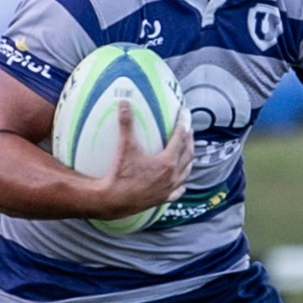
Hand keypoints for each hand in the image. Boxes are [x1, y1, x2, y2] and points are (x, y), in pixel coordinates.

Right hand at [93, 101, 193, 219]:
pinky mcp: (163, 199)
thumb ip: (126, 124)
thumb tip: (124, 102)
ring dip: (189, 160)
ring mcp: (169, 189)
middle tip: (189, 129)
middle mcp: (173, 175)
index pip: (180, 137)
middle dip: (189, 140)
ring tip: (189, 151)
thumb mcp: (125, 146)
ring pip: (186, 172)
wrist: (113, 201)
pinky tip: (182, 184)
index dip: (183, 123)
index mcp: (167, 162)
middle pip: (187, 154)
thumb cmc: (120, 174)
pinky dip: (181, 185)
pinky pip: (177, 192)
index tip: (185, 113)